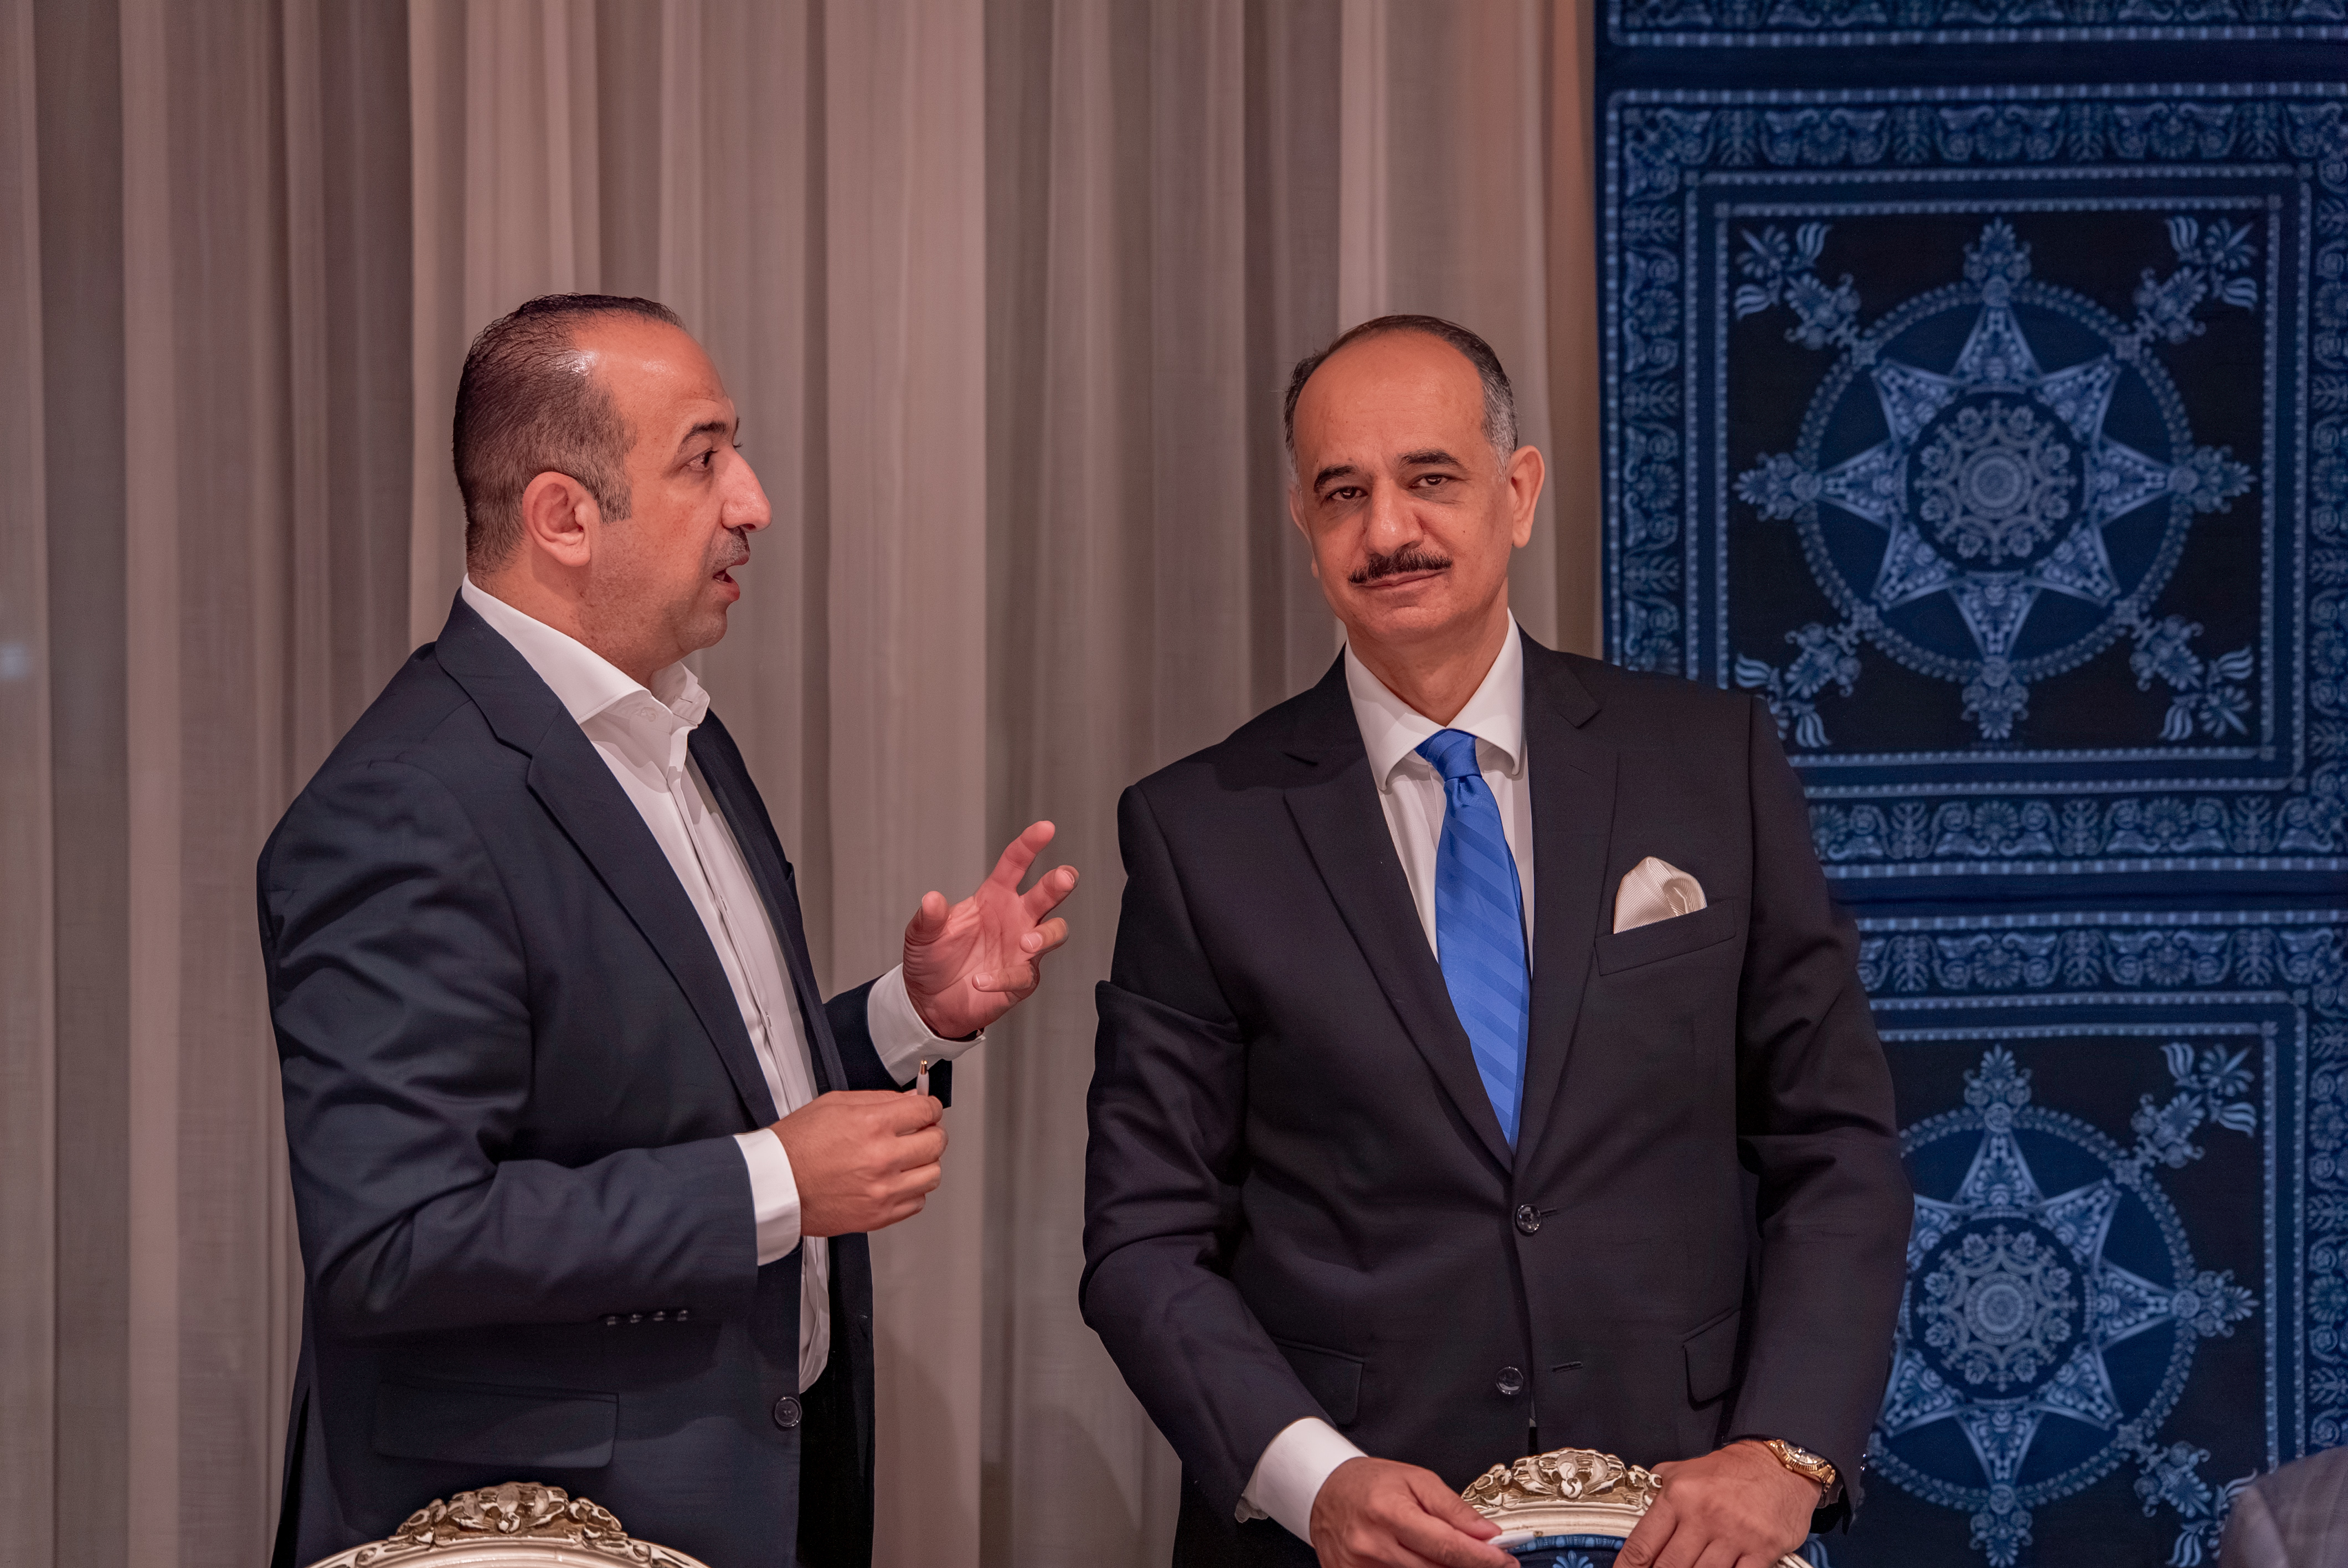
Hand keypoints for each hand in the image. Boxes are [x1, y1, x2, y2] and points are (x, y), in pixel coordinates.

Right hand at [768, 1090, 945, 1235]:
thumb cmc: (796, 1146)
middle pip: (936, 1142)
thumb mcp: (834, 1104)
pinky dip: (912, 1191)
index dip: (930, 1107)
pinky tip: (897, 1181)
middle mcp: (882, 1158)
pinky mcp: (878, 1215)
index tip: (927, 1111)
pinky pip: (917, 1202)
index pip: (927, 1111)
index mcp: (872, 1124)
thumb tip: (910, 1101)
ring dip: (925, 1163)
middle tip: (921, 1132)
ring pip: (933, 1175)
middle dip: (932, 1132)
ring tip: (909, 1158)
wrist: (775, 1184)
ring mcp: (882, 1190)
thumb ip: (879, 1099)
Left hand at [901, 820, 1077, 1038]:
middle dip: (1059, 883)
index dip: (1030, 845)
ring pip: (1053, 933)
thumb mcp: (922, 935)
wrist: (930, 1001)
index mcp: (994, 897)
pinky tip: (983, 980)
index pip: (1016, 864)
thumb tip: (931, 899)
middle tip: (1063, 877)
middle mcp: (1015, 919)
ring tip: (1026, 941)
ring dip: (1045, 935)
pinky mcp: (1021, 980)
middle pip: (1047, 895)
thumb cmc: (932, 959)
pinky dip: (1005, 977)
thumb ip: (929, 917)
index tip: (1045, 829)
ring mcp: (1022, 949)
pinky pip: (1023, 975)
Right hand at [1307, 1457, 1513, 1567]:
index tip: (1504, 1560)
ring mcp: (1359, 1566)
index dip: (1481, 1558)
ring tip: (1448, 1555)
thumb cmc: (1370, 1482)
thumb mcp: (1416, 1480)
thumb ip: (1453, 1508)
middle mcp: (1372, 1544)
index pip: (1446, 1546)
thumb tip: (1486, 1532)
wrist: (1324, 1490)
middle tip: (1486, 1559)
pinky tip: (1420, 1560)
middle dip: (1466, 1566)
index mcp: (1389, 1512)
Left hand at [1617, 1441, 1817, 1567]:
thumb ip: (1659, 1490)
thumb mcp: (1685, 1470)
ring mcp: (1734, 1534)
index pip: (1643, 1543)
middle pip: (1670, 1567)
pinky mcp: (1762, 1550)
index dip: (1628, 1567)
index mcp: (1679, 1496)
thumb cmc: (1730, 1471)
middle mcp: (1703, 1515)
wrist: (1778, 1465)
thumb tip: (1636, 1506)